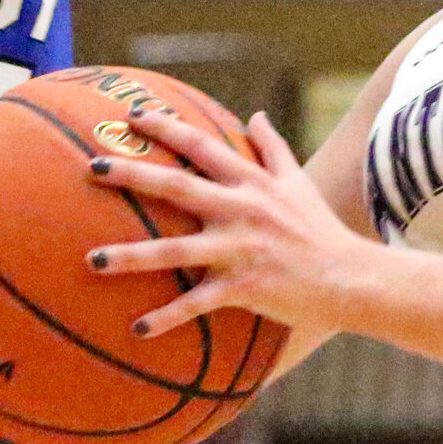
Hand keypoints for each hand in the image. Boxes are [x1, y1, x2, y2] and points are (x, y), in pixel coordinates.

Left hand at [86, 108, 372, 340]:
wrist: (350, 276)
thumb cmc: (320, 229)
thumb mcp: (298, 182)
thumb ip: (272, 148)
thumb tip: (255, 115)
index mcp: (250, 182)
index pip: (201, 145)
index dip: (165, 127)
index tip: (130, 114)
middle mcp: (240, 209)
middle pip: (177, 186)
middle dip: (133, 175)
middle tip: (92, 166)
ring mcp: (240, 249)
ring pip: (176, 250)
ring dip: (131, 255)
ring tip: (92, 260)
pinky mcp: (244, 287)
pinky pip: (198, 303)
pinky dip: (168, 316)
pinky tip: (138, 329)